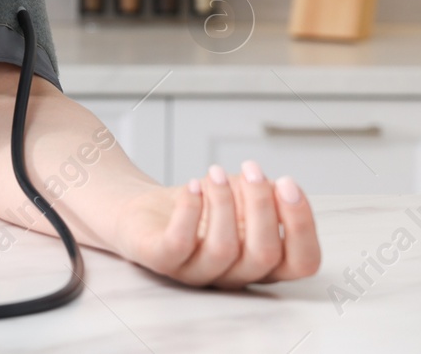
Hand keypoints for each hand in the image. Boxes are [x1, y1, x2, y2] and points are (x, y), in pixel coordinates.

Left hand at [108, 159, 320, 287]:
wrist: (141, 210)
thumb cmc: (198, 206)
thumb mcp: (240, 199)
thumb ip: (265, 199)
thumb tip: (280, 189)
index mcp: (263, 265)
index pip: (302, 262)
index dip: (302, 224)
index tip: (288, 182)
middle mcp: (235, 276)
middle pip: (265, 255)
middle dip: (262, 206)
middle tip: (252, 169)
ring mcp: (197, 273)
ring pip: (224, 249)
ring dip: (224, 203)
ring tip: (216, 172)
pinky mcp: (162, 261)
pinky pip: (180, 243)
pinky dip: (190, 211)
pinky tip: (193, 186)